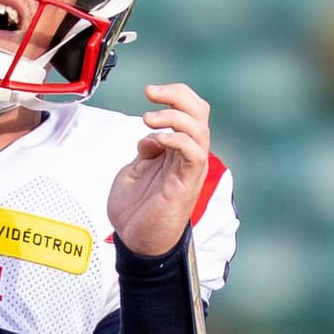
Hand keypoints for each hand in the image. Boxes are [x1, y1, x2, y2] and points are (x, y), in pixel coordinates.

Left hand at [107, 82, 214, 258]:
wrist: (136, 242)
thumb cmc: (135, 212)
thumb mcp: (133, 172)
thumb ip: (145, 152)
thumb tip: (151, 137)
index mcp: (176, 150)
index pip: (188, 110)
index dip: (173, 94)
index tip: (150, 91)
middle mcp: (187, 156)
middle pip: (200, 112)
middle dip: (179, 95)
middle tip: (152, 93)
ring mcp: (190, 169)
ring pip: (200, 129)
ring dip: (174, 117)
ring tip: (148, 120)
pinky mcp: (187, 184)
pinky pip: (194, 154)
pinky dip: (177, 140)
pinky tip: (156, 141)